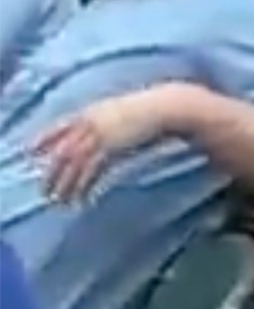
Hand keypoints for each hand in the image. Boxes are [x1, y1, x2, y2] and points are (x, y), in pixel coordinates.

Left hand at [32, 82, 201, 201]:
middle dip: (52, 172)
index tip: (32, 151)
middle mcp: (90, 122)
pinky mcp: (110, 146)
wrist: (166, 107)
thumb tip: (105, 136)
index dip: (44, 139)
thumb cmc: (152, 109)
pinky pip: (90, 168)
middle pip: (63, 149)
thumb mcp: (124, 114)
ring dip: (65, 184)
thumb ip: (110, 123)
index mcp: (92, 112)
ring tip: (61, 201)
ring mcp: (99, 133)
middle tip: (46, 191)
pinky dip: (83, 185)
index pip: (61, 126)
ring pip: (72, 162)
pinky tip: (82, 197)